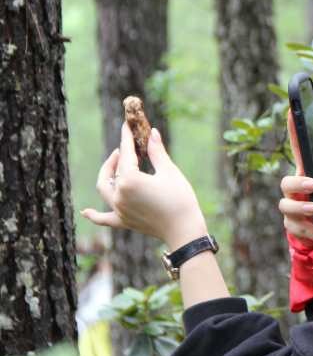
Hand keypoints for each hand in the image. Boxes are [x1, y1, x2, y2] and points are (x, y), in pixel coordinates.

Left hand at [81, 122, 207, 250]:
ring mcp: (119, 209)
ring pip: (104, 188)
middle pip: (112, 170)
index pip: (127, 154)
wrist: (184, 230)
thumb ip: (157, 152)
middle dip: (117, 156)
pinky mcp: (123, 222)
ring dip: (106, 175)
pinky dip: (94, 215)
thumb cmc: (180, 199)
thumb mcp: (170, 172)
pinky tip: (86, 211)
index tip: (127, 125)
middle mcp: (119, 194)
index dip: (127, 137)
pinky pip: (103, 219)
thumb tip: (152, 133)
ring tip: (113, 166)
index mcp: (130, 179)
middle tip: (124, 148)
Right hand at [280, 115, 312, 246]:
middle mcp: (296, 189)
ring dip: (301, 210)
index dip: (293, 129)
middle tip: (312, 185)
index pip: (298, 148)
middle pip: (285, 182)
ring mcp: (292, 207)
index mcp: (309, 172)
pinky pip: (297, 229)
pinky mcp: (294, 226)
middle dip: (297, 183)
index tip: (292, 108)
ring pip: (285, 206)